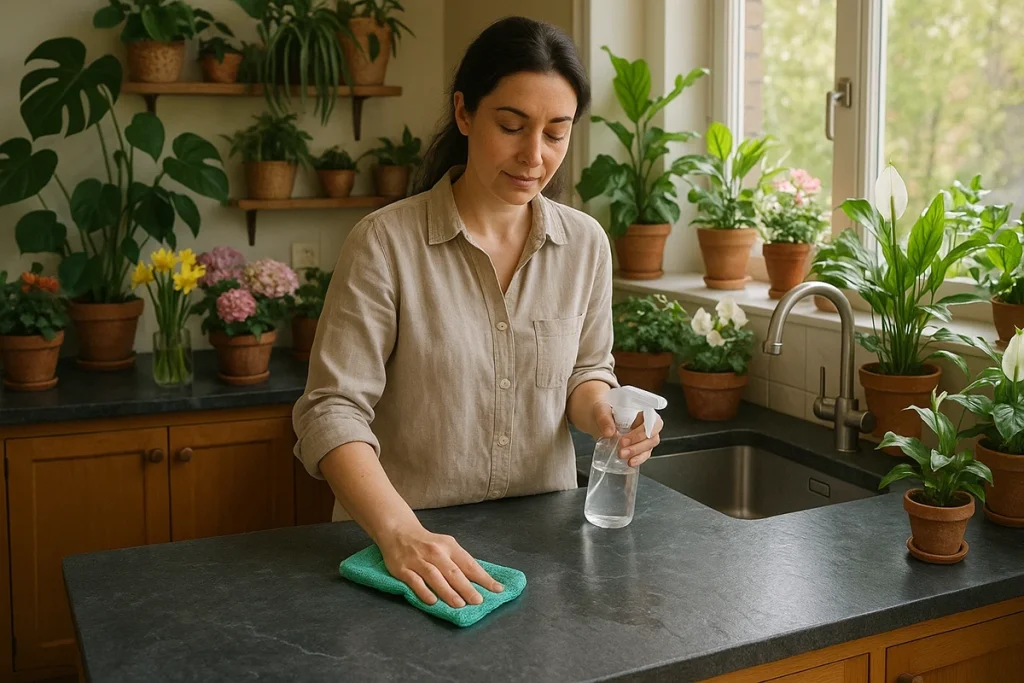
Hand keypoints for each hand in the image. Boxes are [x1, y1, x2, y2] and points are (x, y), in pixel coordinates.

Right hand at [377, 523, 503, 607]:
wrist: (398, 531)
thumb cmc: (427, 543)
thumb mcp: (446, 546)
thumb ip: (459, 562)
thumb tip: (479, 581)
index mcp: (449, 546)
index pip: (469, 564)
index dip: (483, 577)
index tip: (497, 589)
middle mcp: (435, 552)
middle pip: (453, 571)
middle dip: (466, 587)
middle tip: (478, 601)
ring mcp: (418, 560)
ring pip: (435, 577)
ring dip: (448, 591)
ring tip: (460, 604)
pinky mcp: (403, 569)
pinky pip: (414, 581)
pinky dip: (424, 591)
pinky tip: (433, 601)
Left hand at [592, 401, 662, 467]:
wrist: (597, 420)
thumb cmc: (604, 411)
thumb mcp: (601, 410)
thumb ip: (604, 418)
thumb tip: (609, 432)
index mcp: (642, 411)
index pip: (653, 419)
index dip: (646, 427)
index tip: (631, 429)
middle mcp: (646, 425)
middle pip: (652, 435)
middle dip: (638, 442)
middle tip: (622, 444)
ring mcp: (644, 438)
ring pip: (649, 446)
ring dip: (637, 452)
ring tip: (621, 454)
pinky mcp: (639, 448)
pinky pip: (643, 455)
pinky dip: (637, 459)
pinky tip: (629, 462)